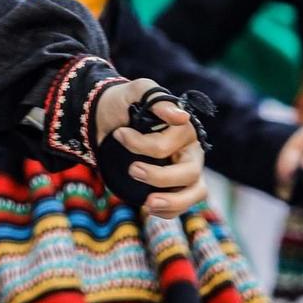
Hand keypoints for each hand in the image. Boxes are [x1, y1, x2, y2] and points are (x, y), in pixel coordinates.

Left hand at [93, 77, 208, 217]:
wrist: (107, 120)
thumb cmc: (123, 104)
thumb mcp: (135, 91)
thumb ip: (156, 99)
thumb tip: (181, 117)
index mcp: (184, 128)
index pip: (170, 144)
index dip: (142, 144)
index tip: (119, 134)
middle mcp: (190, 151)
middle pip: (190, 172)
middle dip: (159, 177)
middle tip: (132, 170)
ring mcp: (186, 171)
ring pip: (195, 193)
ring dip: (173, 202)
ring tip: (147, 204)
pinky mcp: (177, 188)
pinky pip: (182, 206)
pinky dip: (168, 211)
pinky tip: (147, 208)